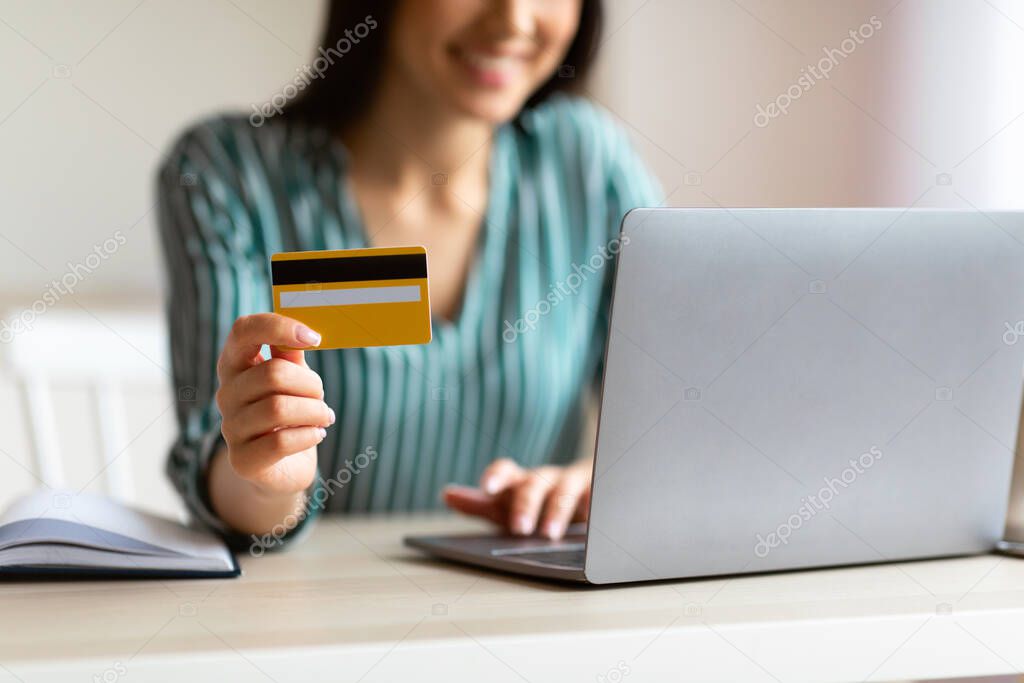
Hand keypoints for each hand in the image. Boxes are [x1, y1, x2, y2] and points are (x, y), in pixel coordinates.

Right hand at [214, 313, 332, 494]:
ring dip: (315, 411)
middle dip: (311, 384)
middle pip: (274, 374)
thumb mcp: (293, 378)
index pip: (244, 330)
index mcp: (235, 364)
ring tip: (324, 416)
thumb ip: (291, 353)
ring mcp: (230, 428)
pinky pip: (281, 441)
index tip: (314, 338)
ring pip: (279, 408)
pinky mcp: (242, 460)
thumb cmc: (290, 412)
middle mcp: (226, 393)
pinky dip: (309, 435)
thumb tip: (302, 330)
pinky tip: (317, 434)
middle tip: (321, 396)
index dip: (279, 327)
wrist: (283, 466)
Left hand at [442, 458, 591, 539]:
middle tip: (519, 527)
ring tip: (549, 534)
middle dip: (525, 504)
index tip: (487, 488)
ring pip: (565, 491)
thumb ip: (479, 504)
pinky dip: (594, 504)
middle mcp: (546, 479)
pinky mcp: (600, 493)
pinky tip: (594, 516)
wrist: (588, 494)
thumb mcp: (509, 507)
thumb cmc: (540, 503)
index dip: (496, 476)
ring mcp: (574, 485)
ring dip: (556, 511)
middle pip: (534, 484)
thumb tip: (447, 494)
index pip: (506, 471)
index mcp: (521, 481)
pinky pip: (598, 497)